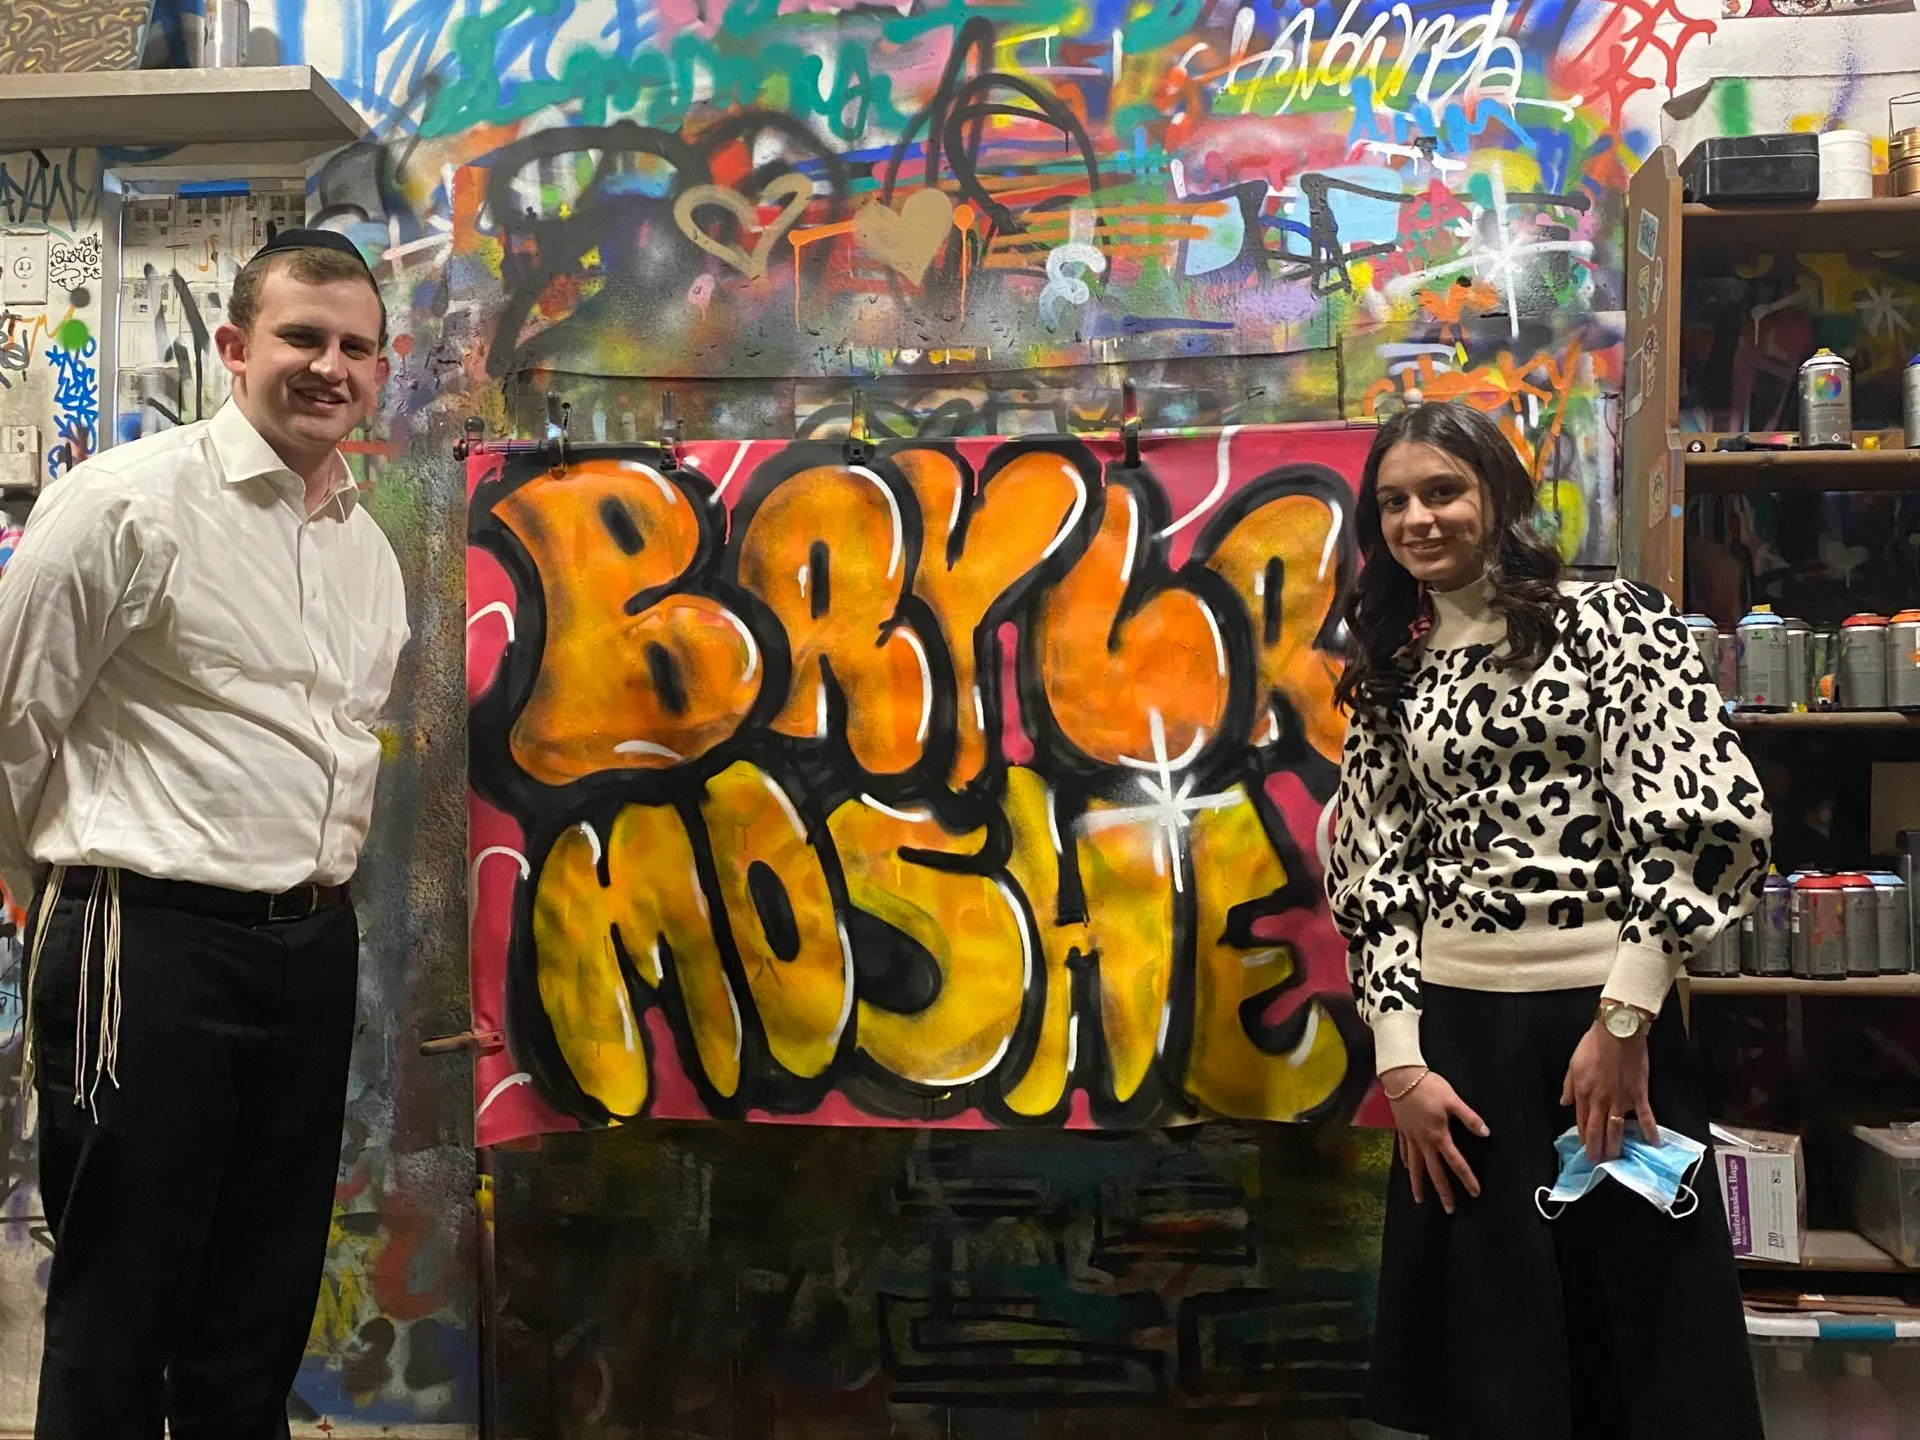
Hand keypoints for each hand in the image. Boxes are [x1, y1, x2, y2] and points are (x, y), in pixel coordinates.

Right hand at [1383, 1066, 1488, 1214]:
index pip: (1455, 1162)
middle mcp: (1424, 1140)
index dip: (1466, 1178)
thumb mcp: (1453, 1100)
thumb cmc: (1428, 1086)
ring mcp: (1411, 1136)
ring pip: (1415, 1166)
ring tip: (1420, 1199)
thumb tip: (1485, 1132)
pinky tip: (1408, 1168)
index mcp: (1438, 1135)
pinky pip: (1404, 1151)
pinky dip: (1406, 1162)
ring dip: (1418, 1184)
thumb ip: (1469, 1118)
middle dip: (1442, 1191)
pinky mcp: (1402, 1129)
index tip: (1474, 1192)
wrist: (1401, 1077)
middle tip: (1449, 1208)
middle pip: (1434, 1171)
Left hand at [1560, 1021, 1657, 1164]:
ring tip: (1615, 1160)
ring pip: (1616, 1129)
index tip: (1585, 1150)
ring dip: (1615, 1147)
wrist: (1617, 1032)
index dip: (1583, 1138)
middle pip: (1597, 1130)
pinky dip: (1649, 1131)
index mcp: (1583, 1092)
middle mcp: (1600, 1100)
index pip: (1581, 1121)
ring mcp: (1620, 1099)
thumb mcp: (1573, 1064)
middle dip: (1596, 1149)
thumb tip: (1565, 1103)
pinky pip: (1644, 1116)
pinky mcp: (1638, 1095)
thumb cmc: (1593, 1044)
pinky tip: (1653, 1143)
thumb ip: (1568, 1086)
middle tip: (1598, 1164)